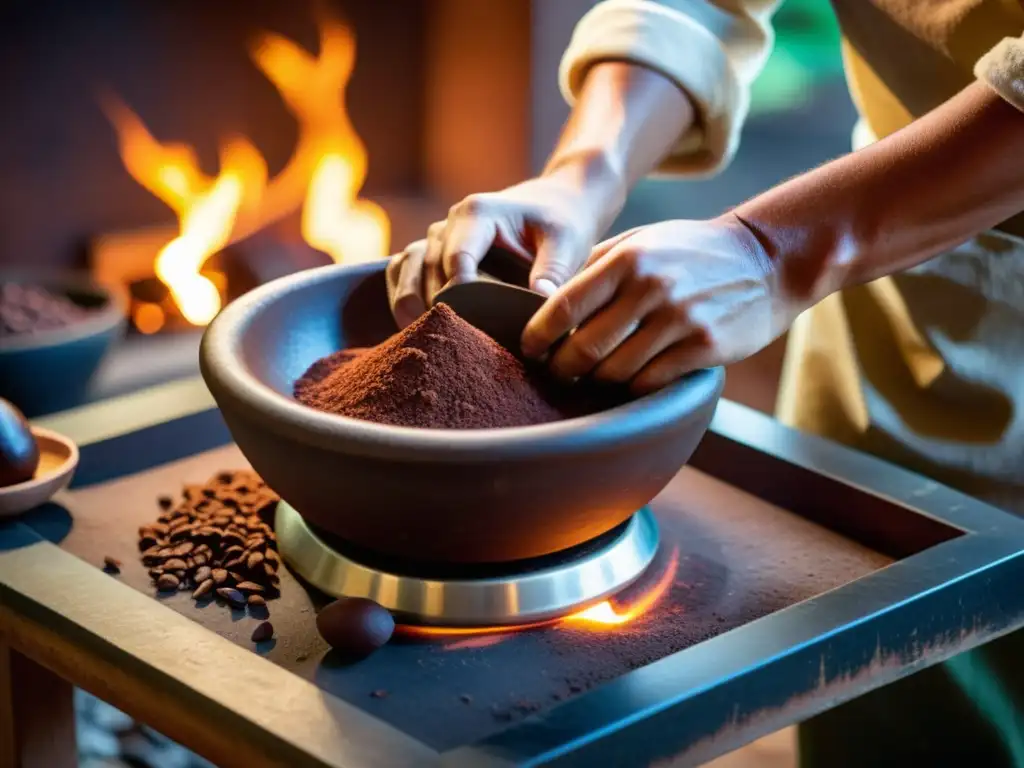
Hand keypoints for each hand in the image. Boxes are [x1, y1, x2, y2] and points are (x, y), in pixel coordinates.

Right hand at [386, 172, 616, 327]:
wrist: (555, 208)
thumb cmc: (561, 224)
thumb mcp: (567, 242)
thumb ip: (554, 270)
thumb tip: (541, 301)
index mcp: (477, 213)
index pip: (456, 258)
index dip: (459, 294)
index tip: (470, 325)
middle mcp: (448, 223)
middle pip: (428, 269)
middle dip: (437, 305)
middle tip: (451, 344)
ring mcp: (435, 238)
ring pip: (407, 268)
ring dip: (409, 302)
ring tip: (418, 335)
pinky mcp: (430, 253)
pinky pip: (401, 271)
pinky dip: (401, 296)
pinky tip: (411, 326)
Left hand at [521, 215, 795, 393]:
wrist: (766, 260)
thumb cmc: (692, 251)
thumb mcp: (642, 240)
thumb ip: (596, 265)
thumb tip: (546, 298)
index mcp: (628, 259)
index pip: (564, 306)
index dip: (539, 336)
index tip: (530, 349)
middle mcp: (651, 288)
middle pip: (584, 348)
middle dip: (562, 368)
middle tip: (558, 372)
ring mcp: (680, 320)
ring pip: (615, 372)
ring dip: (598, 381)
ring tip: (594, 377)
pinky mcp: (704, 347)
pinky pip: (650, 382)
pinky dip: (632, 387)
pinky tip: (630, 379)